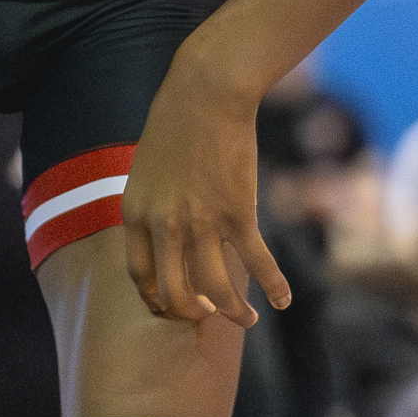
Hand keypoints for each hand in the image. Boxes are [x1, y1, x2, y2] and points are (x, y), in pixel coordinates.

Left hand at [118, 67, 290, 327]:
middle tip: (208, 318)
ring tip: (246, 321)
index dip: (156, 298)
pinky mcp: (238, 212)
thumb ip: (154, 206)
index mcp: (135, 213)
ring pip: (216, 286)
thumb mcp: (147, 170)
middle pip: (174, 290)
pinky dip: (272, 285)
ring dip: (233, 311)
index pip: (140, 274)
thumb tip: (166, 234)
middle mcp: (164, 225)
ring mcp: (201, 221)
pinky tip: (282, 300)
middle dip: (192, 312)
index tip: (171, 308)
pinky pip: (255, 261)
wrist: (205, 95)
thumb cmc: (176, 126)